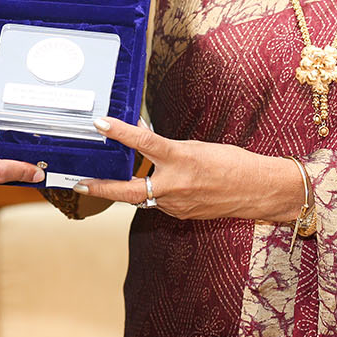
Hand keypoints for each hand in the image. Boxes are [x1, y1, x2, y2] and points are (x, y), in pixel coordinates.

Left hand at [73, 117, 306, 221]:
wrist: (258, 191)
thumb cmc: (232, 163)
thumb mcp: (196, 145)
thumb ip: (165, 144)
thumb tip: (140, 133)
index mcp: (180, 160)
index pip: (143, 142)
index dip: (119, 131)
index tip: (99, 122)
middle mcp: (174, 186)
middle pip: (126, 189)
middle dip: (99, 187)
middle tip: (78, 182)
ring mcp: (175, 205)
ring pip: (140, 195)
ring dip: (127, 185)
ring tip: (109, 175)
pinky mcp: (180, 214)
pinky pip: (156, 202)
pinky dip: (150, 191)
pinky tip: (151, 182)